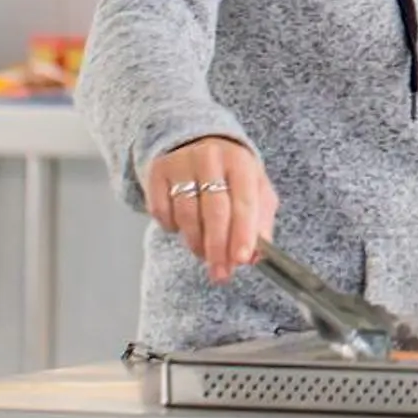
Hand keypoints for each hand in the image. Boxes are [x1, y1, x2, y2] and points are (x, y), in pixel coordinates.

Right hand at [139, 137, 277, 286]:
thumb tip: (256, 256)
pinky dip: (172, 227)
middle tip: (220, 273)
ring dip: (196, 243)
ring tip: (204, 252)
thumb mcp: (254, 189)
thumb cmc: (231, 175)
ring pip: (187, 215)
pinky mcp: (157, 172)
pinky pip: (161, 212)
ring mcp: (181, 163)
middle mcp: (211, 158)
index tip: (241, 260)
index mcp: (241, 162)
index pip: (244, 202)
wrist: (196, 144)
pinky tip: (183, 226)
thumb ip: (259, 222)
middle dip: (218, 248)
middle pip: (215, 211)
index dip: (243, 233)